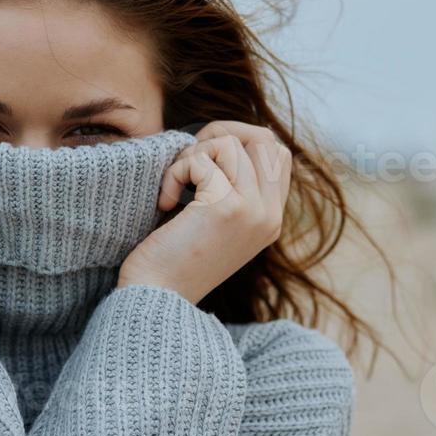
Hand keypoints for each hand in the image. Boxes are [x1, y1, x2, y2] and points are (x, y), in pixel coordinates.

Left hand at [117, 122, 292, 303]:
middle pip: (263, 139)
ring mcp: (254, 211)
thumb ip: (232, 189)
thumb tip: (223, 139)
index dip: (238, 141)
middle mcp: (270, 215)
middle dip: (219, 135)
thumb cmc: (173, 259)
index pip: (277, 154)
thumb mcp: (215, 223)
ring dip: (192, 154)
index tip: (202, 162)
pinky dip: (175, 172)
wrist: (158, 300)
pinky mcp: (227, 208)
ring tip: (175, 185)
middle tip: (188, 164)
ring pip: (231, 143)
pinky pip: (201, 160)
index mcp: (271, 219)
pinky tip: (165, 202)